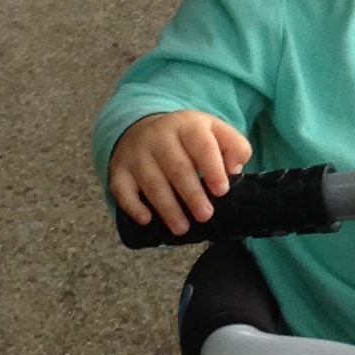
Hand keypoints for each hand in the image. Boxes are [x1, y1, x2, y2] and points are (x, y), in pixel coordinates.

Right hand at [108, 109, 250, 235]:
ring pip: (152, 182)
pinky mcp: (119, 170)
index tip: (222, 191)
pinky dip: (133, 206)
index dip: (213, 169)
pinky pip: (122, 189)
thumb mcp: (215, 131)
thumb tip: (234, 169)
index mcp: (187, 125)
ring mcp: (136, 153)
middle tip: (205, 215)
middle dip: (192, 194)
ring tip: (182, 228)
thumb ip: (234, 147)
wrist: (142, 127)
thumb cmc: (188, 138)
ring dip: (167, 208)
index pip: (202, 146)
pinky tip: (147, 219)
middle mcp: (159, 136)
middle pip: (177, 167)